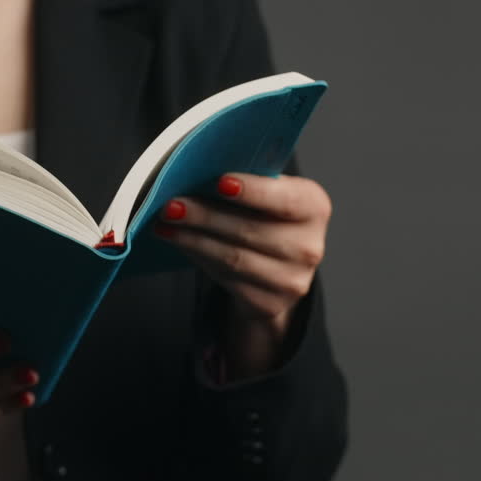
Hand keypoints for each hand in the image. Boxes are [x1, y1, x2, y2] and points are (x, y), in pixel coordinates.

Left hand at [154, 173, 331, 376]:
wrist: (277, 268)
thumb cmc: (265, 217)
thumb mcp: (267, 195)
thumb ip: (245, 183)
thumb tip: (196, 176)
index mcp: (314, 207)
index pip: (285, 199)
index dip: (253, 191)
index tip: (220, 182)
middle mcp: (310, 247)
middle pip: (250, 230)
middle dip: (206, 216)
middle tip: (171, 204)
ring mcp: (292, 281)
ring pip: (233, 258)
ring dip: (193, 239)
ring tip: (165, 224)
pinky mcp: (270, 304)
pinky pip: (226, 280)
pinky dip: (198, 257)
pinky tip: (178, 242)